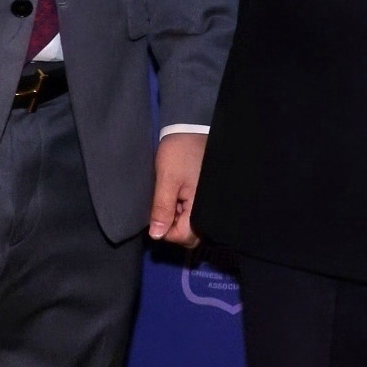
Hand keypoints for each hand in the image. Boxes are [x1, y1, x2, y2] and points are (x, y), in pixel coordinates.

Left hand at [148, 130, 204, 245]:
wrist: (192, 129)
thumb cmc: (179, 153)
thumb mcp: (166, 180)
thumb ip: (162, 209)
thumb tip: (156, 235)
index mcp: (200, 206)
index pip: (184, 236)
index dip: (166, 232)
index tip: (156, 217)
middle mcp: (209, 208)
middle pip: (191, 236)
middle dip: (174, 229)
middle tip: (163, 210)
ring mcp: (208, 202)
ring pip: (193, 226)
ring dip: (178, 219)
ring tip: (170, 200)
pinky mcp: (207, 196)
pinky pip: (196, 214)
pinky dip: (184, 211)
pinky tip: (177, 198)